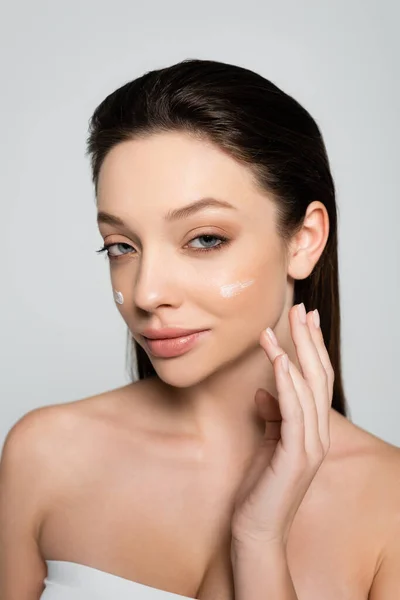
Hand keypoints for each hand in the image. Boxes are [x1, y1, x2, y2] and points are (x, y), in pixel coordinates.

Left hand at [230, 303, 333, 548]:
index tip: (304, 319)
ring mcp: (310, 445)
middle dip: (309, 340)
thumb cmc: (260, 488)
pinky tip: (278, 360)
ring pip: (309, 388)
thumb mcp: (266, 443)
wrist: (255, 530)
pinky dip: (287, 382)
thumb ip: (271, 416)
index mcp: (312, 429)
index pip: (317, 380)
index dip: (312, 348)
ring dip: (295, 353)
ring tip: (281, 326)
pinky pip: (294, 411)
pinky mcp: (295, 455)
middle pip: (319, 377)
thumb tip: (264, 390)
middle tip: (300, 309)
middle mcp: (318, 434)